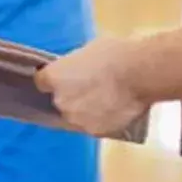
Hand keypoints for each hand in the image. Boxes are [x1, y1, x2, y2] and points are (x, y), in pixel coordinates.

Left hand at [33, 37, 149, 138]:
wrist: (139, 74)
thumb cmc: (114, 53)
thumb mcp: (88, 51)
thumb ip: (75, 65)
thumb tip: (79, 70)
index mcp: (53, 77)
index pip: (42, 82)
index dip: (56, 79)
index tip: (67, 76)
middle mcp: (59, 101)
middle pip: (60, 101)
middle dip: (71, 96)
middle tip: (91, 88)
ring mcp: (76, 119)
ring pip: (76, 116)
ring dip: (85, 111)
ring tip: (106, 101)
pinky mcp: (95, 131)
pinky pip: (94, 126)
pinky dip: (101, 120)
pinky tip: (114, 110)